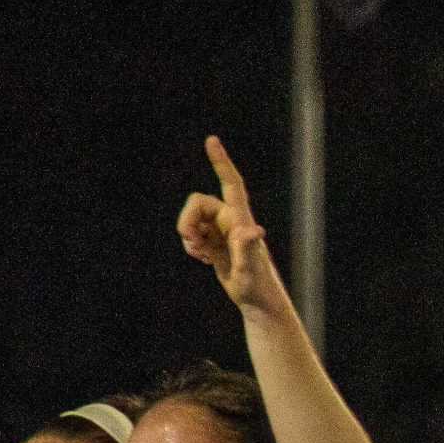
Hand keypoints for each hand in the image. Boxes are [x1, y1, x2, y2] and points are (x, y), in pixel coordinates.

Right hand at [176, 136, 286, 312]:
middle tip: (192, 243)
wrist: (256, 302)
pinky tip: (204, 259)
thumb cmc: (258, 287)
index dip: (221, 162)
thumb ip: (248, 249)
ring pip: (191, 219)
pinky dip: (191, 246)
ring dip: (188, 236)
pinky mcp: (214, 242)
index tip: (212, 140)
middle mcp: (230, 220)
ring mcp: (221, 231)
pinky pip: (191, 235)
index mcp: (240, 220)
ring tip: (203, 255)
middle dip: (186, 220)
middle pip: (196, 203)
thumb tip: (253, 230)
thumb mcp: (250, 270)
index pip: (231, 184)